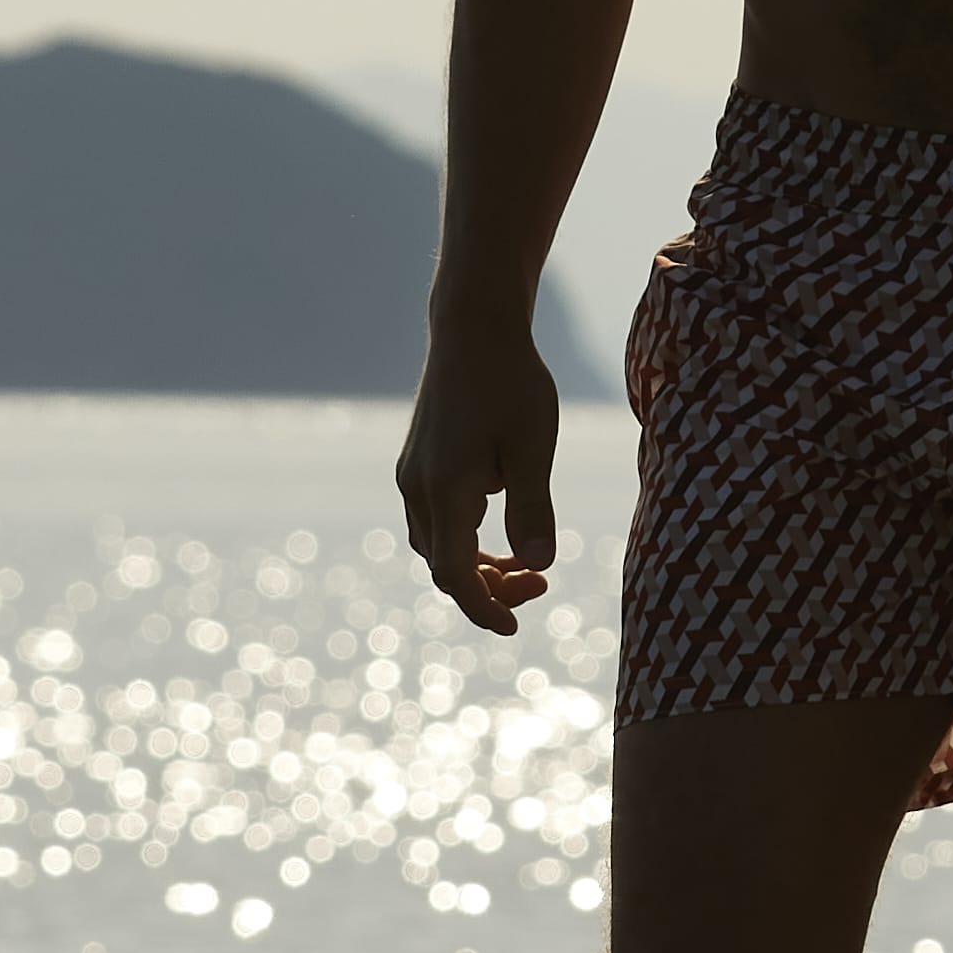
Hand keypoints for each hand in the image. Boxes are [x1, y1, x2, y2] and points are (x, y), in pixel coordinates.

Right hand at [397, 323, 566, 633]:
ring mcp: (413, 474)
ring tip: (523, 563)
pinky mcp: (418, 461)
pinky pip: (434, 519)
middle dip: (488, 589)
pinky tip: (499, 523)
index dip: (484, 608)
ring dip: (476, 565)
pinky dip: (464, 538)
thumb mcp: (534, 446)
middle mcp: (418, 488)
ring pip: (437, 544)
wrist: (473, 326)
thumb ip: (533, 509)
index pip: (456, 575)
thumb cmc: (511, 381)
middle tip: (539, 585)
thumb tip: (539, 565)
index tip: (516, 626)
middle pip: (443, 567)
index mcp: (446, 490)